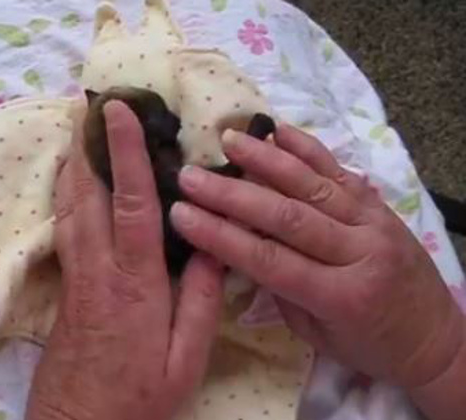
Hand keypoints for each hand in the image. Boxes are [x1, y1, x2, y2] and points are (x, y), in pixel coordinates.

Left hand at [26, 101, 223, 419]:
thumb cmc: (137, 396)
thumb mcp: (186, 360)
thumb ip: (202, 302)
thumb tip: (214, 247)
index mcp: (135, 283)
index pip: (131, 203)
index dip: (124, 153)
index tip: (119, 112)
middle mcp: (99, 269)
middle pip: (86, 194)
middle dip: (87, 144)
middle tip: (90, 105)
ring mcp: (76, 276)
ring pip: (68, 208)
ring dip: (72, 164)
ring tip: (78, 130)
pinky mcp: (65, 287)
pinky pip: (65, 228)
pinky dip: (67, 196)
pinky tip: (71, 184)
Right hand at [170, 125, 465, 418]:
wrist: (434, 337)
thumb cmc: (369, 344)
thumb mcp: (316, 333)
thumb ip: (280, 289)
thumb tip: (239, 246)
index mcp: (340, 296)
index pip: (269, 260)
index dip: (221, 235)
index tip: (181, 214)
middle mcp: (358, 251)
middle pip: (285, 215)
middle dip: (231, 194)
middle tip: (190, 175)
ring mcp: (372, 221)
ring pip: (312, 184)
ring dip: (266, 160)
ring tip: (227, 140)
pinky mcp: (379, 204)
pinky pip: (340, 171)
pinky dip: (307, 148)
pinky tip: (278, 130)